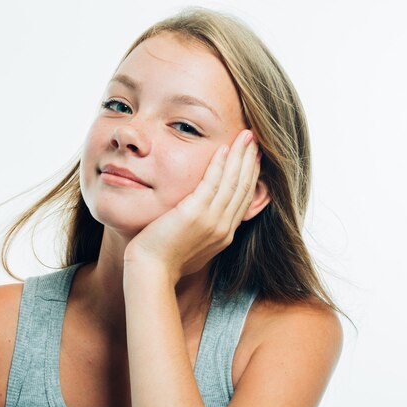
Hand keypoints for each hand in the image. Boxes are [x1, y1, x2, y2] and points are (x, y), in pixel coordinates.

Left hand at [124, 129, 261, 285]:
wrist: (151, 271)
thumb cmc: (164, 261)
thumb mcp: (191, 245)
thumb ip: (201, 229)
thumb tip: (201, 219)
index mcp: (224, 234)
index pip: (243, 199)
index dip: (251, 176)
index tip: (254, 157)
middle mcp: (223, 227)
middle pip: (244, 187)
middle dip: (251, 161)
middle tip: (255, 139)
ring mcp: (212, 221)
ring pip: (233, 182)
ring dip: (241, 156)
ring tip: (246, 135)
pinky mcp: (195, 214)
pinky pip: (212, 183)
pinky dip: (220, 165)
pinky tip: (223, 147)